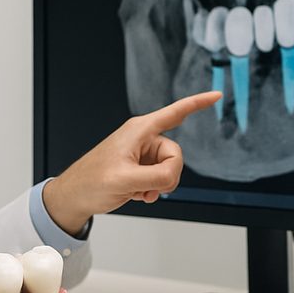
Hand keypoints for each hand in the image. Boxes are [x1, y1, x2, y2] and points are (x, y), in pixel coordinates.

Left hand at [42, 90, 221, 232]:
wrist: (76, 197)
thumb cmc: (91, 181)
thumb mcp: (125, 180)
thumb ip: (155, 177)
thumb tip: (172, 176)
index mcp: (139, 130)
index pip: (175, 113)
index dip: (197, 103)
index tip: (217, 95)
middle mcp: (143, 139)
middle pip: (175, 154)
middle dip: (167, 174)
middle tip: (147, 186)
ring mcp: (142, 155)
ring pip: (170, 169)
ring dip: (158, 186)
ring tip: (138, 191)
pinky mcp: (141, 169)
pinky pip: (161, 179)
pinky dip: (153, 190)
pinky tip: (137, 194)